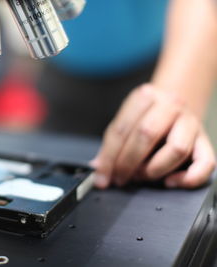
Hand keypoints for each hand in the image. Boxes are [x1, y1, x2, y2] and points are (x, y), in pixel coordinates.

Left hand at [92, 84, 215, 188]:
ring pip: (177, 148)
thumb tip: (98, 168)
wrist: (175, 106)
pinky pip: (205, 163)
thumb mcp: (126, 124)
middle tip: (120, 178)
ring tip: (142, 175)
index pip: (121, 129)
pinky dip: (187, 178)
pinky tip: (170, 182)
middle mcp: (170, 105)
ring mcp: (191, 122)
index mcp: (145, 96)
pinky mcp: (206, 140)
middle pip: (146, 134)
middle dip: (128, 163)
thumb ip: (111, 146)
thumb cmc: (146, 118)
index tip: (102, 177)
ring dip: (155, 169)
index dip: (109, 157)